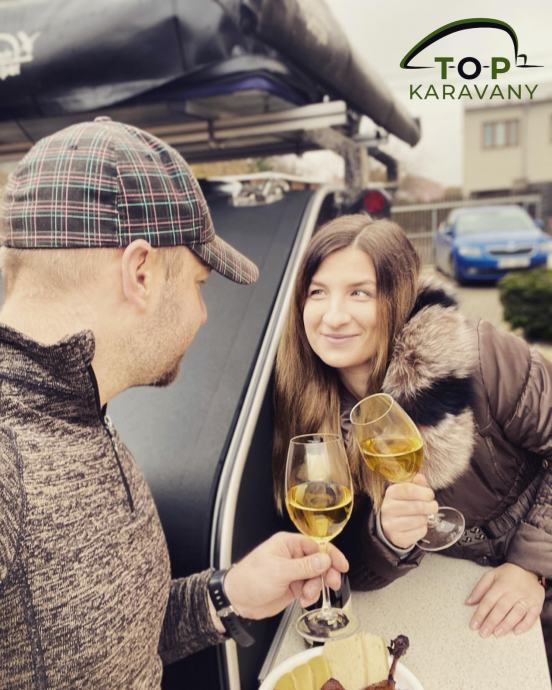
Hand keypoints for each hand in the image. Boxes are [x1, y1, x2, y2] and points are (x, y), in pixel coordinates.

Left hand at [222, 532, 348, 620]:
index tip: (341, 566)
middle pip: (319, 562)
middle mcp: (292, 556)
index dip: (331, 555)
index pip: (316, 546)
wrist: (237, 600)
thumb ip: (304, 567)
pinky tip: (302, 600)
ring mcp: (293, 572)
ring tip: (306, 595)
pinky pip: (309, 588)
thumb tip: (325, 560)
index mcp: (288, 544)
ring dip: (315, 587)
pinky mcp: (292, 586)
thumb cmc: (250, 579)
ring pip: (315, 577)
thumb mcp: (279, 571)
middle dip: (326, 574)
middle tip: (332, 584)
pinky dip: (309, 595)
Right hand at [380, 474, 437, 548]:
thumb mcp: (405, 491)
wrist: (388, 525)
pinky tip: (419, 525)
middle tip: (433, 506)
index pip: (408, 490)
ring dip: (426, 518)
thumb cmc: (401, 505)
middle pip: (416, 506)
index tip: (430, 494)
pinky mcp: (397, 538)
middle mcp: (387, 508)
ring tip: (424, 516)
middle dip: (430, 506)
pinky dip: (423, 529)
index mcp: (390, 493)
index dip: (423, 492)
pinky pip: (419, 533)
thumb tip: (420, 478)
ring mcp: (391, 524)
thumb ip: (415, 483)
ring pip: (419, 520)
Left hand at [465, 562, 544, 637]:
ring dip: (506, 625)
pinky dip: (524, 625)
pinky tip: (516, 632)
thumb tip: (468, 602)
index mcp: (501, 584)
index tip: (473, 625)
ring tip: (496, 634)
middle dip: (491, 622)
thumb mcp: (491, 575)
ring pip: (516, 614)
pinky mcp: (536, 604)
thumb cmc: (507, 574)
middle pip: (501, 609)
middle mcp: (514, 592)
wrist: (528, 568)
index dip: (480, 614)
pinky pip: (532, 617)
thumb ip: (479, 589)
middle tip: (483, 633)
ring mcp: (526, 598)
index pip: (488, 601)